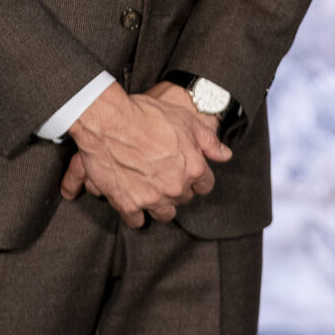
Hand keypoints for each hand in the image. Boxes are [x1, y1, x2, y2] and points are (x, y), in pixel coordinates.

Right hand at [63, 86, 229, 226]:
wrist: (109, 121)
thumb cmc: (146, 115)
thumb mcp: (185, 120)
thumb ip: (209, 141)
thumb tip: (225, 155)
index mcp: (193, 167)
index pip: (205, 185)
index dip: (196, 177)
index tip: (186, 171)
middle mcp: (175, 187)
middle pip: (184, 199)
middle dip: (177, 188)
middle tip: (163, 174)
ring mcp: (152, 198)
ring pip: (164, 213)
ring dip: (159, 204)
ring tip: (150, 191)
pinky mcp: (128, 203)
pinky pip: (136, 220)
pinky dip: (134, 213)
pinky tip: (132, 202)